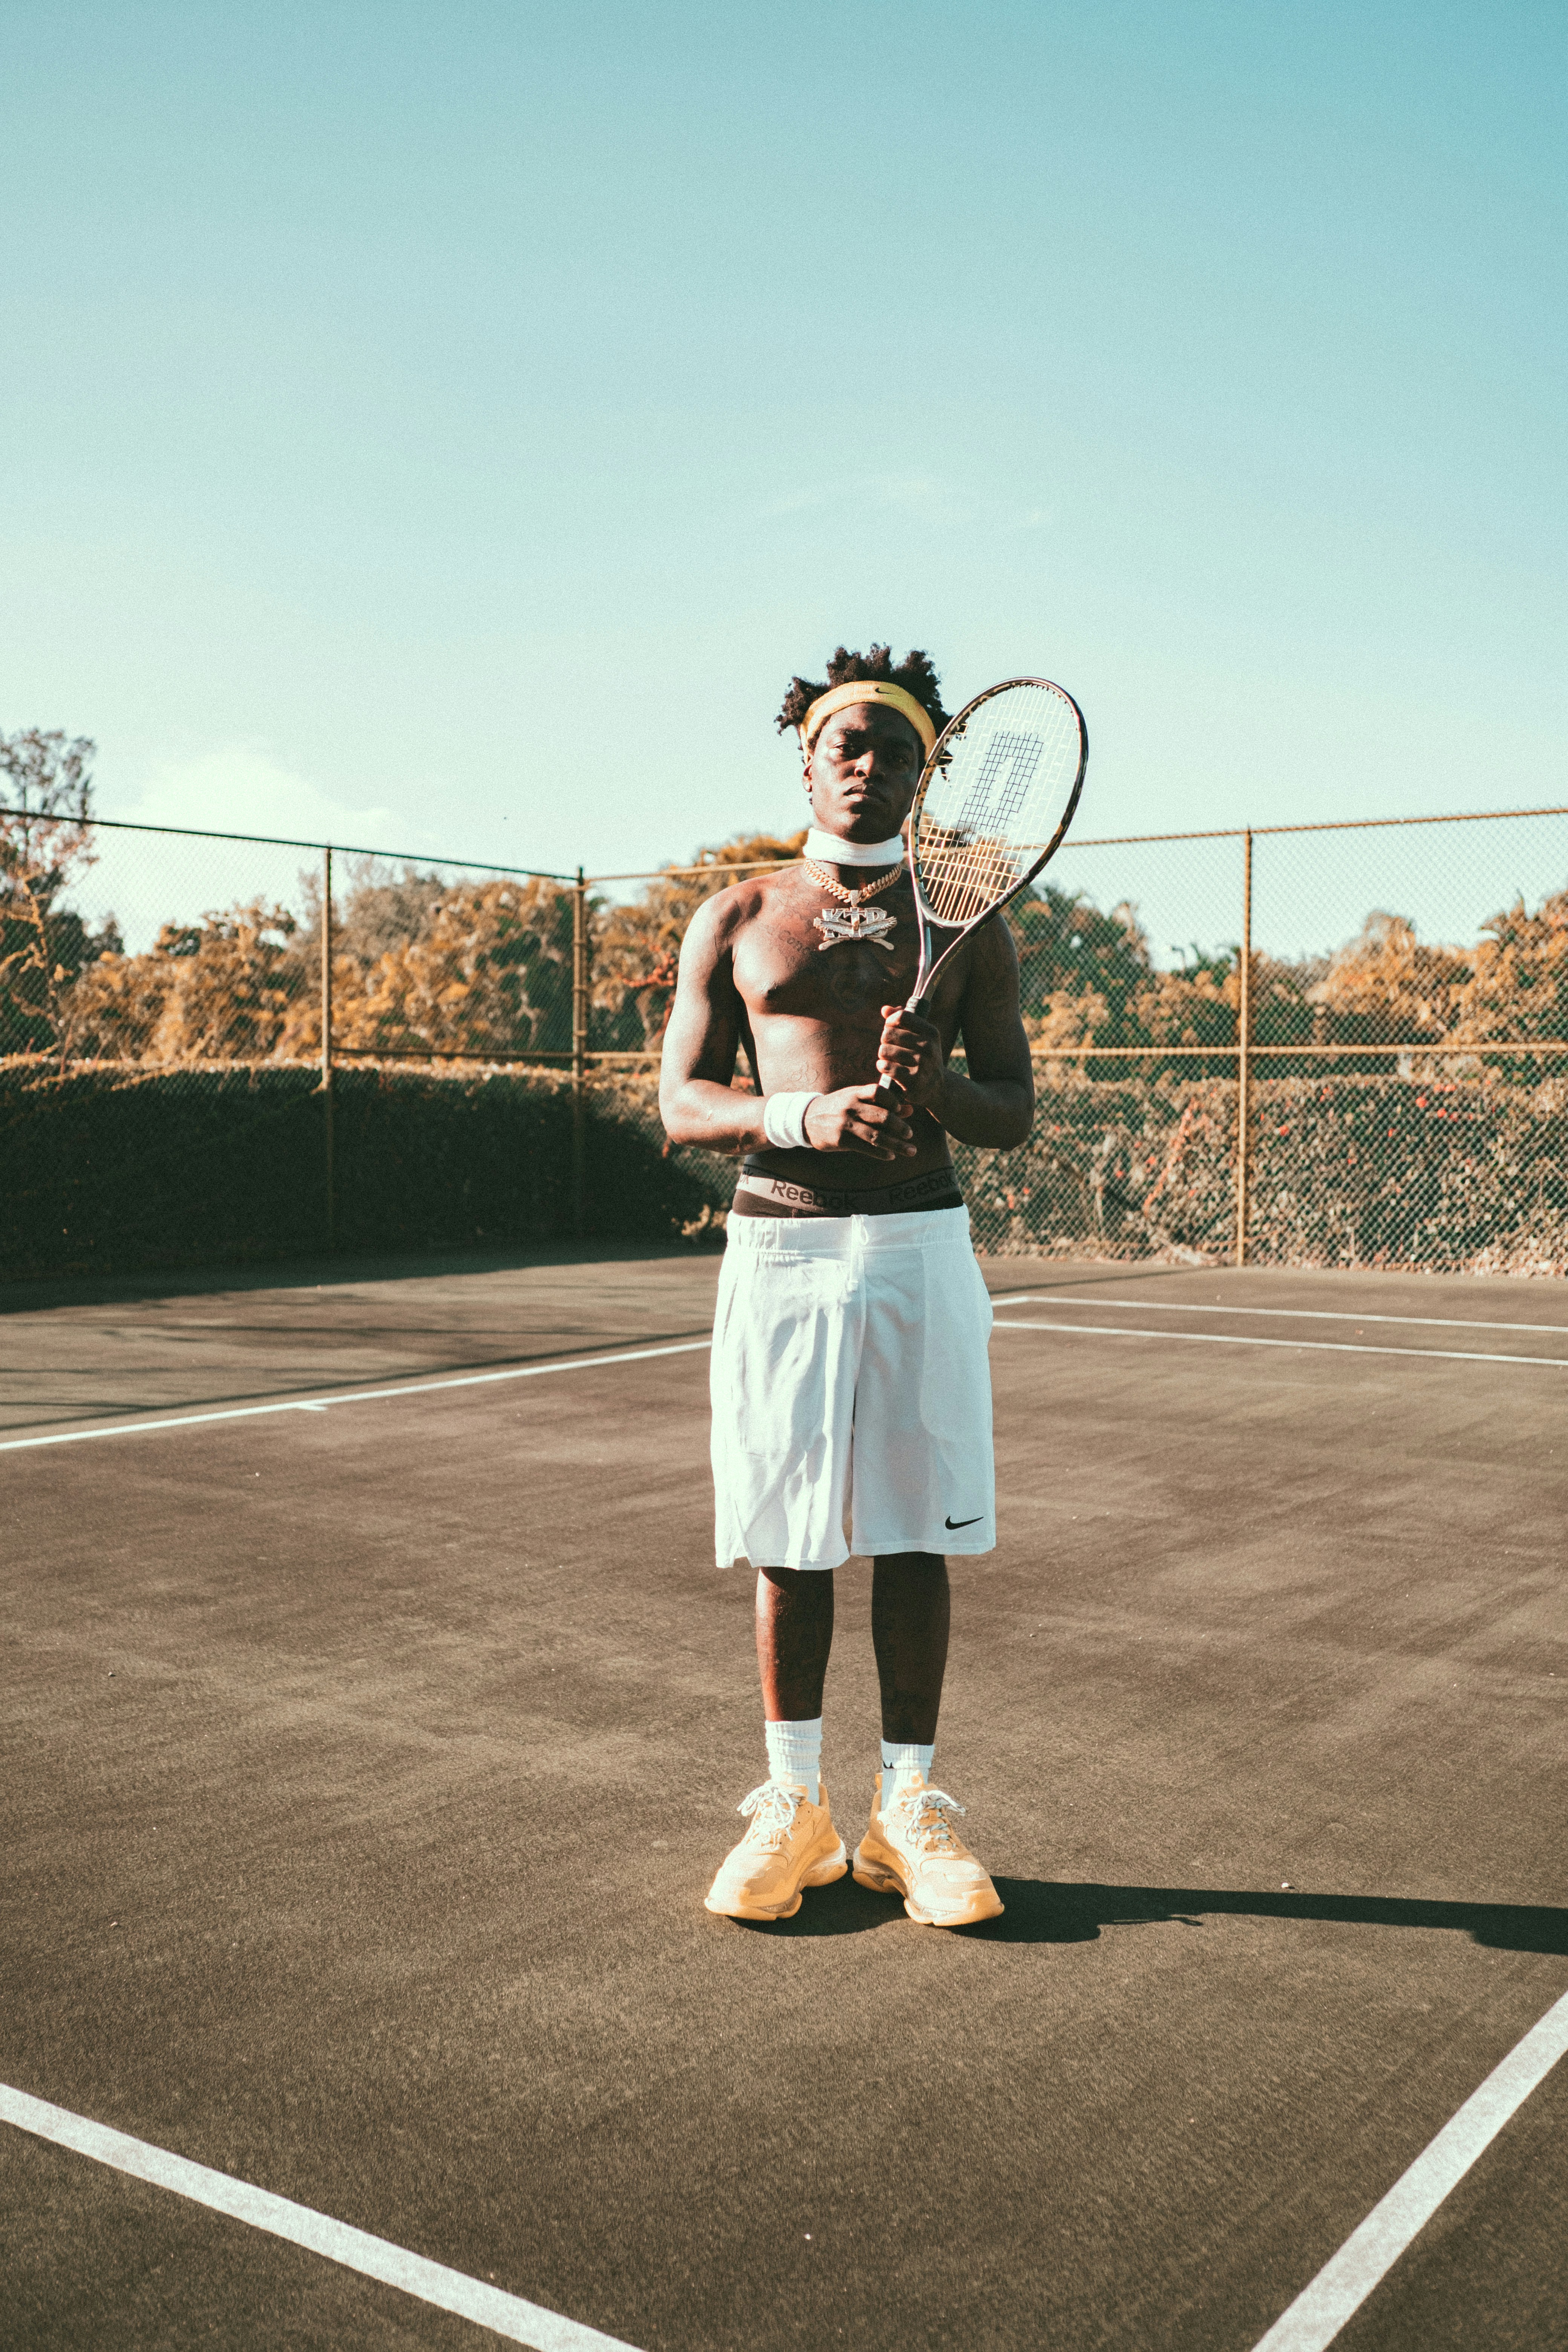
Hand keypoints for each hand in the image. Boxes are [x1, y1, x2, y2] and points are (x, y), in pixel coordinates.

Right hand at [802, 1084, 917, 1159]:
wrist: (807, 1119)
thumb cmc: (837, 1107)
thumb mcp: (856, 1100)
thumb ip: (881, 1104)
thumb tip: (910, 1110)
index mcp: (854, 1093)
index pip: (878, 1092)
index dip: (893, 1101)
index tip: (901, 1110)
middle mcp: (850, 1107)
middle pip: (882, 1116)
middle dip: (900, 1127)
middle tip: (910, 1134)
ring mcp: (845, 1124)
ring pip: (877, 1135)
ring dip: (896, 1144)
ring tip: (910, 1150)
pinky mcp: (841, 1140)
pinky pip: (866, 1148)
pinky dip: (881, 1153)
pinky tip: (891, 1156)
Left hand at [876, 1005, 944, 1109]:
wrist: (938, 1087)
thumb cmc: (924, 1057)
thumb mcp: (921, 1037)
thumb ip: (902, 1020)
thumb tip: (884, 1009)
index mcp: (931, 1033)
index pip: (902, 1016)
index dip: (890, 1021)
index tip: (890, 1028)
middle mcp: (928, 1047)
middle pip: (888, 1034)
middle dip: (885, 1041)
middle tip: (890, 1048)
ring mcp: (921, 1065)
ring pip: (884, 1051)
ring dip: (882, 1055)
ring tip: (889, 1059)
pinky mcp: (912, 1081)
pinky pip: (886, 1067)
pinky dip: (882, 1067)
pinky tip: (887, 1069)